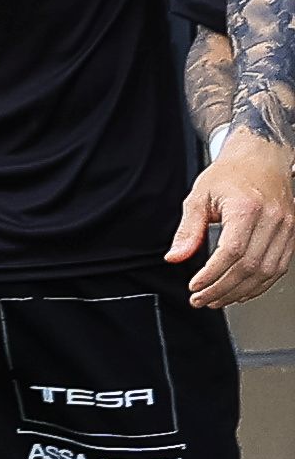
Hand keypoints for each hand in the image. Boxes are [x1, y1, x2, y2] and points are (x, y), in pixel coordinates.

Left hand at [172, 127, 294, 310]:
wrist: (262, 159)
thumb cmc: (230, 175)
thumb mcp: (199, 197)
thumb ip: (188, 230)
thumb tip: (175, 257)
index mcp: (247, 208)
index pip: (232, 252)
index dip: (213, 275)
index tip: (195, 286)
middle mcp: (273, 218)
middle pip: (250, 266)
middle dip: (223, 289)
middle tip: (202, 300)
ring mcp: (287, 227)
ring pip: (268, 271)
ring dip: (241, 292)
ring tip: (218, 300)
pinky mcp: (292, 233)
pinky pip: (280, 267)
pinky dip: (261, 284)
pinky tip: (242, 291)